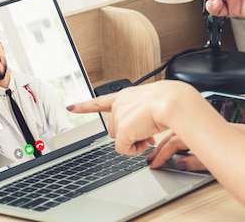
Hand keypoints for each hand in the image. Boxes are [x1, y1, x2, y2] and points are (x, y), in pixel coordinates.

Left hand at [67, 80, 206, 155]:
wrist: (173, 103)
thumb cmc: (170, 101)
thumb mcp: (154, 104)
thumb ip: (142, 114)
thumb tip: (142, 131)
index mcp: (126, 95)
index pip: (101, 100)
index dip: (85, 105)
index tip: (72, 107)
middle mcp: (120, 104)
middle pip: (116, 128)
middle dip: (130, 133)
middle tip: (147, 132)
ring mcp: (119, 116)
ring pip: (120, 139)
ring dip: (135, 140)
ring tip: (149, 133)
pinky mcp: (122, 130)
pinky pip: (124, 149)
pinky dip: (134, 149)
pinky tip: (145, 141)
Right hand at [146, 132, 207, 170]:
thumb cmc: (234, 152)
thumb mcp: (213, 160)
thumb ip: (195, 163)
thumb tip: (180, 165)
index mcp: (194, 134)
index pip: (172, 145)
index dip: (161, 156)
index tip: (154, 165)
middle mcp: (196, 127)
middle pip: (171, 137)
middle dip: (159, 148)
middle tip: (150, 158)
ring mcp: (200, 126)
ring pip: (177, 132)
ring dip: (167, 142)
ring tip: (159, 151)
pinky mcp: (206, 126)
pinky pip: (185, 130)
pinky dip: (177, 137)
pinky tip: (176, 144)